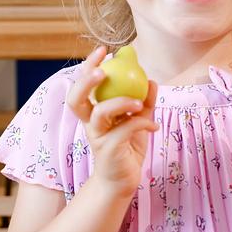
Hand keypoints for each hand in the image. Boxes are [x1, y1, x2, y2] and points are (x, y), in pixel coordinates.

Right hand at [66, 46, 158, 195]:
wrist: (124, 181)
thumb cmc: (128, 149)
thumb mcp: (138, 122)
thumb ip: (144, 102)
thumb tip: (152, 80)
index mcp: (94, 113)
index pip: (83, 86)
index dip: (88, 67)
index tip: (103, 51)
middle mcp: (91, 124)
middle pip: (76, 99)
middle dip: (87, 81)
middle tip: (105, 70)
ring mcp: (97, 137)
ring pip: (100, 113)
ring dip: (120, 102)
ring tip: (139, 102)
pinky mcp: (108, 150)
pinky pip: (125, 130)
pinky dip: (143, 123)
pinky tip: (154, 126)